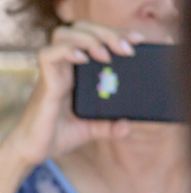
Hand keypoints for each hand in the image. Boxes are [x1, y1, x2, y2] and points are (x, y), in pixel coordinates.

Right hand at [1, 23, 139, 173]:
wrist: (36, 149)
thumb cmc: (60, 134)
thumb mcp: (91, 130)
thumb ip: (110, 127)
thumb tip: (127, 124)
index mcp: (79, 72)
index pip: (94, 39)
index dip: (114, 34)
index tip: (138, 40)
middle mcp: (66, 67)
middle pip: (81, 30)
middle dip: (106, 33)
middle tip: (127, 49)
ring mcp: (54, 72)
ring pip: (63, 35)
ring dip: (88, 39)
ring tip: (106, 55)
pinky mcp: (45, 82)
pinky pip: (48, 55)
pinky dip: (66, 51)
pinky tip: (83, 58)